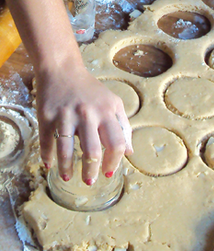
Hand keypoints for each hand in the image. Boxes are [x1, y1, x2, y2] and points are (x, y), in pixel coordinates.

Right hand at [36, 61, 132, 184]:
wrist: (62, 69)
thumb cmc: (91, 91)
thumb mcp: (113, 104)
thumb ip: (123, 127)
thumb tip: (130, 152)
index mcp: (107, 112)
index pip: (116, 144)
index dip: (114, 162)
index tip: (109, 172)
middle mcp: (88, 114)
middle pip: (92, 150)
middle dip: (91, 171)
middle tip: (90, 181)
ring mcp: (66, 115)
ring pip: (67, 149)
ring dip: (67, 168)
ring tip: (67, 178)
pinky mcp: (47, 115)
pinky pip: (47, 140)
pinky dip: (47, 156)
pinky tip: (49, 166)